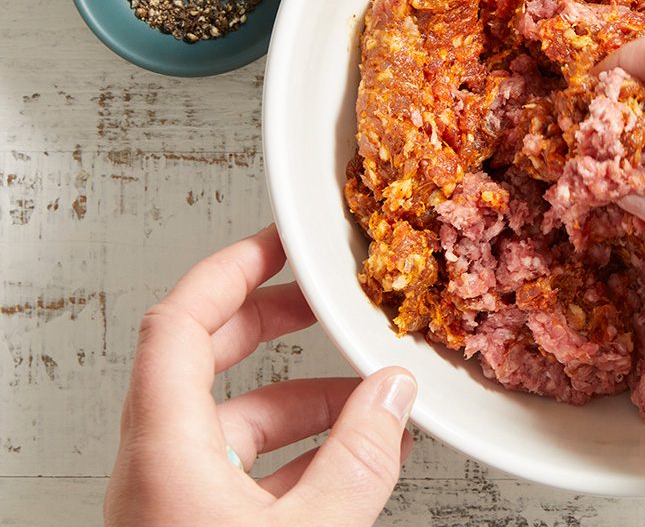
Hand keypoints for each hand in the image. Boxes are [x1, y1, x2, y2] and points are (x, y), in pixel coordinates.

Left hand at [105, 226, 415, 526]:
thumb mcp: (314, 526)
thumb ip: (358, 457)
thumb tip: (391, 395)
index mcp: (163, 452)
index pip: (177, 324)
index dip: (229, 271)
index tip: (274, 246)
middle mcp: (153, 471)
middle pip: (203, 361)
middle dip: (272, 324)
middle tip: (319, 302)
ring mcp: (169, 503)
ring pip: (231, 421)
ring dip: (302, 401)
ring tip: (368, 398)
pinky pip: (241, 470)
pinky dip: (297, 451)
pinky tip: (354, 455)